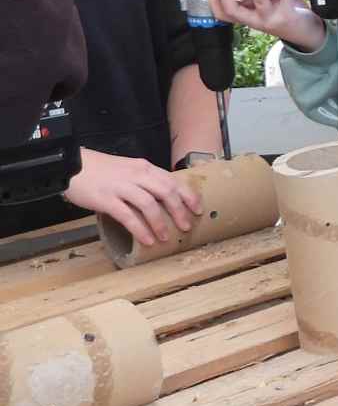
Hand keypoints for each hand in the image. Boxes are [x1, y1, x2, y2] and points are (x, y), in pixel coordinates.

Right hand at [67, 147, 201, 248]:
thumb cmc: (100, 170)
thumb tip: (163, 200)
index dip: (188, 195)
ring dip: (161, 223)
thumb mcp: (127, 170)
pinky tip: (147, 240)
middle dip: (180, 211)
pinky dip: (140, 230)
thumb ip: (144, 181)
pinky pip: (128, 216)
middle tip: (187, 226)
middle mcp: (136, 175)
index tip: (198, 209)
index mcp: (144, 167)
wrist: (71, 165)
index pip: (172, 180)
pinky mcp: (106, 199)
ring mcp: (121, 187)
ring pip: (149, 205)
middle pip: (166, 192)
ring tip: (167, 237)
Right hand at [213, 0, 324, 52]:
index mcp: (248, 17)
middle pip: (233, 11)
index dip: (214, 2)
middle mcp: (256, 20)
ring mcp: (271, 18)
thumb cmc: (282, 13)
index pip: (223, 14)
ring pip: (259, 1)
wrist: (306, 33)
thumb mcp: (263, 6)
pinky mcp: (287, 14)